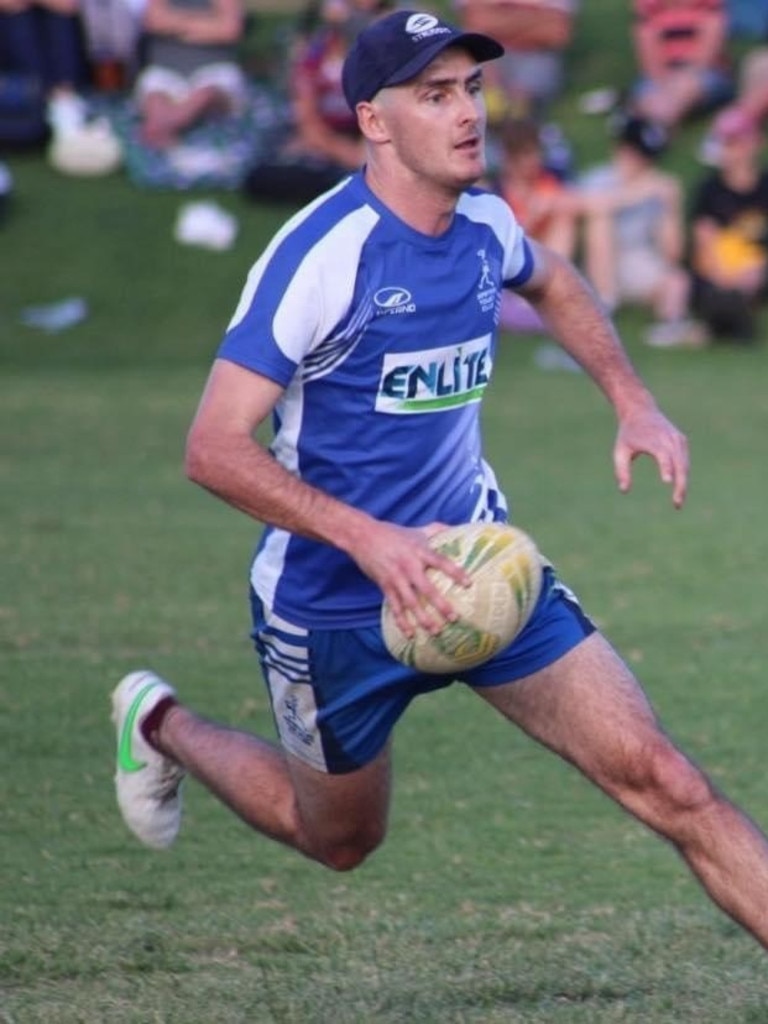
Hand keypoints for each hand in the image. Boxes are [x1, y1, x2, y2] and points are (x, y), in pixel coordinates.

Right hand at [349, 521, 470, 638]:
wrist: (362, 535)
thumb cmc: (392, 533)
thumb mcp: (415, 530)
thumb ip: (435, 529)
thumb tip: (454, 528)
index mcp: (419, 552)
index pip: (441, 562)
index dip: (455, 572)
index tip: (468, 584)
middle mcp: (409, 566)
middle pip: (427, 589)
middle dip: (441, 605)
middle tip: (454, 618)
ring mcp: (396, 578)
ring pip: (411, 602)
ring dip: (423, 619)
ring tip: (436, 631)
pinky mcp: (385, 586)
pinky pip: (395, 607)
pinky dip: (402, 621)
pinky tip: (410, 634)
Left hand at [614, 404, 688, 508]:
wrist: (640, 410)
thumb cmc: (628, 433)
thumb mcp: (620, 451)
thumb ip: (621, 470)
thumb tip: (624, 490)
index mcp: (653, 440)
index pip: (663, 455)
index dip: (666, 468)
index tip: (667, 482)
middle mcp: (669, 439)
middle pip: (680, 464)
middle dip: (680, 485)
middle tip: (676, 504)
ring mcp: (678, 439)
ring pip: (685, 465)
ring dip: (684, 483)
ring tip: (677, 502)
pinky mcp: (681, 441)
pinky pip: (684, 461)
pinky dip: (684, 475)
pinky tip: (680, 489)